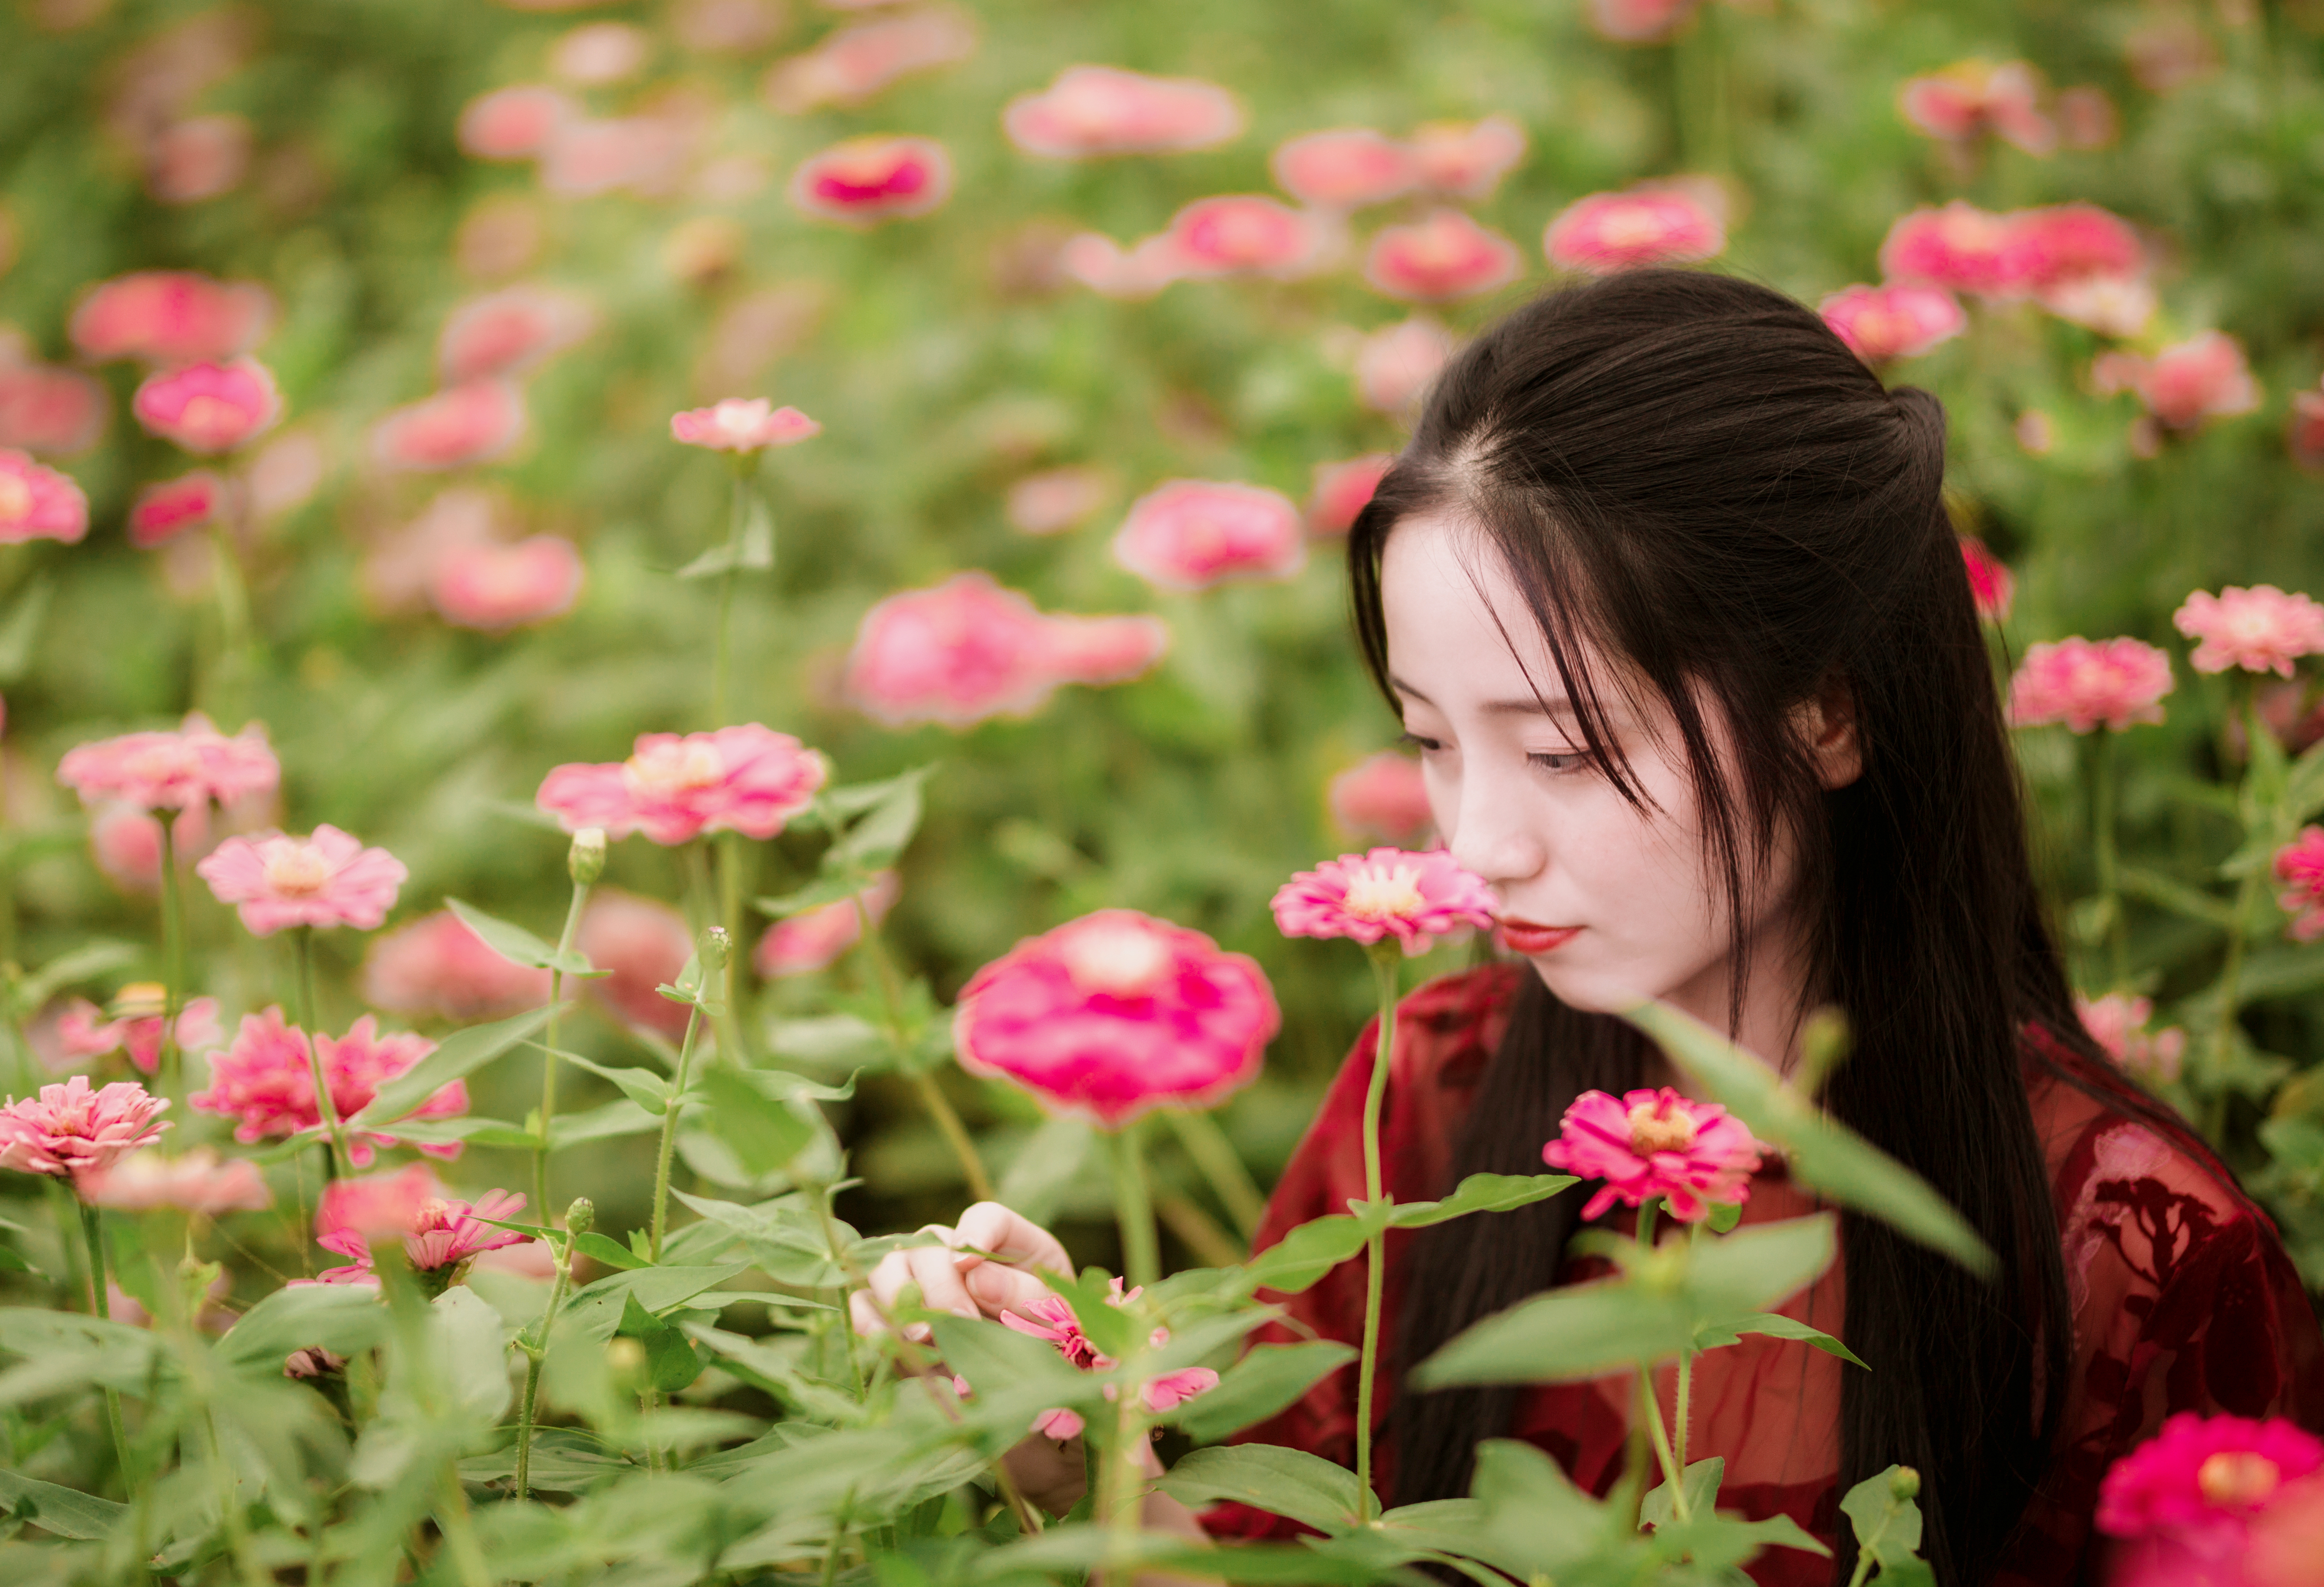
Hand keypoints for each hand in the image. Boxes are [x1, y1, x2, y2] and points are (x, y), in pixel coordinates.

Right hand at [849, 1201, 1072, 1345]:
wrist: (1023, 1375)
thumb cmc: (1046, 1334)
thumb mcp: (1053, 1313)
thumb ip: (1024, 1294)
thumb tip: (977, 1276)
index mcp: (1005, 1243)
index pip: (985, 1218)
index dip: (976, 1232)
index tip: (970, 1258)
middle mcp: (952, 1251)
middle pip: (928, 1244)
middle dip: (940, 1285)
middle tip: (959, 1322)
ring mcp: (916, 1277)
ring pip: (887, 1266)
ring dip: (900, 1300)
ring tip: (923, 1339)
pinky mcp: (890, 1313)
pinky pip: (864, 1305)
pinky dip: (872, 1325)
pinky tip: (895, 1349)